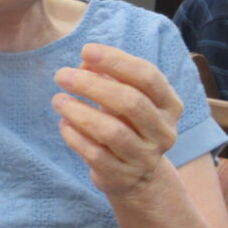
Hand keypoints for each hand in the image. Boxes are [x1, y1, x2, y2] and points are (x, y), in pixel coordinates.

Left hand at [52, 43, 182, 195]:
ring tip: (58, 100)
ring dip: (80, 112)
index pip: (148, 77)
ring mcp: (145, 157)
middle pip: (130, 102)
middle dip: (92, 85)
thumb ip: (109, 77)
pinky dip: (75, 137)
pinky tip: (63, 124)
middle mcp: (163, 131)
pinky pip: (95, 155)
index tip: (86, 50)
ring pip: (111, 131)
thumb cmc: (129, 124)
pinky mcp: (122, 176)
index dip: (117, 61)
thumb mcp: (126, 98)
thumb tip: (85, 62)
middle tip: (62, 75)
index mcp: (169, 105)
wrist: (139, 176)